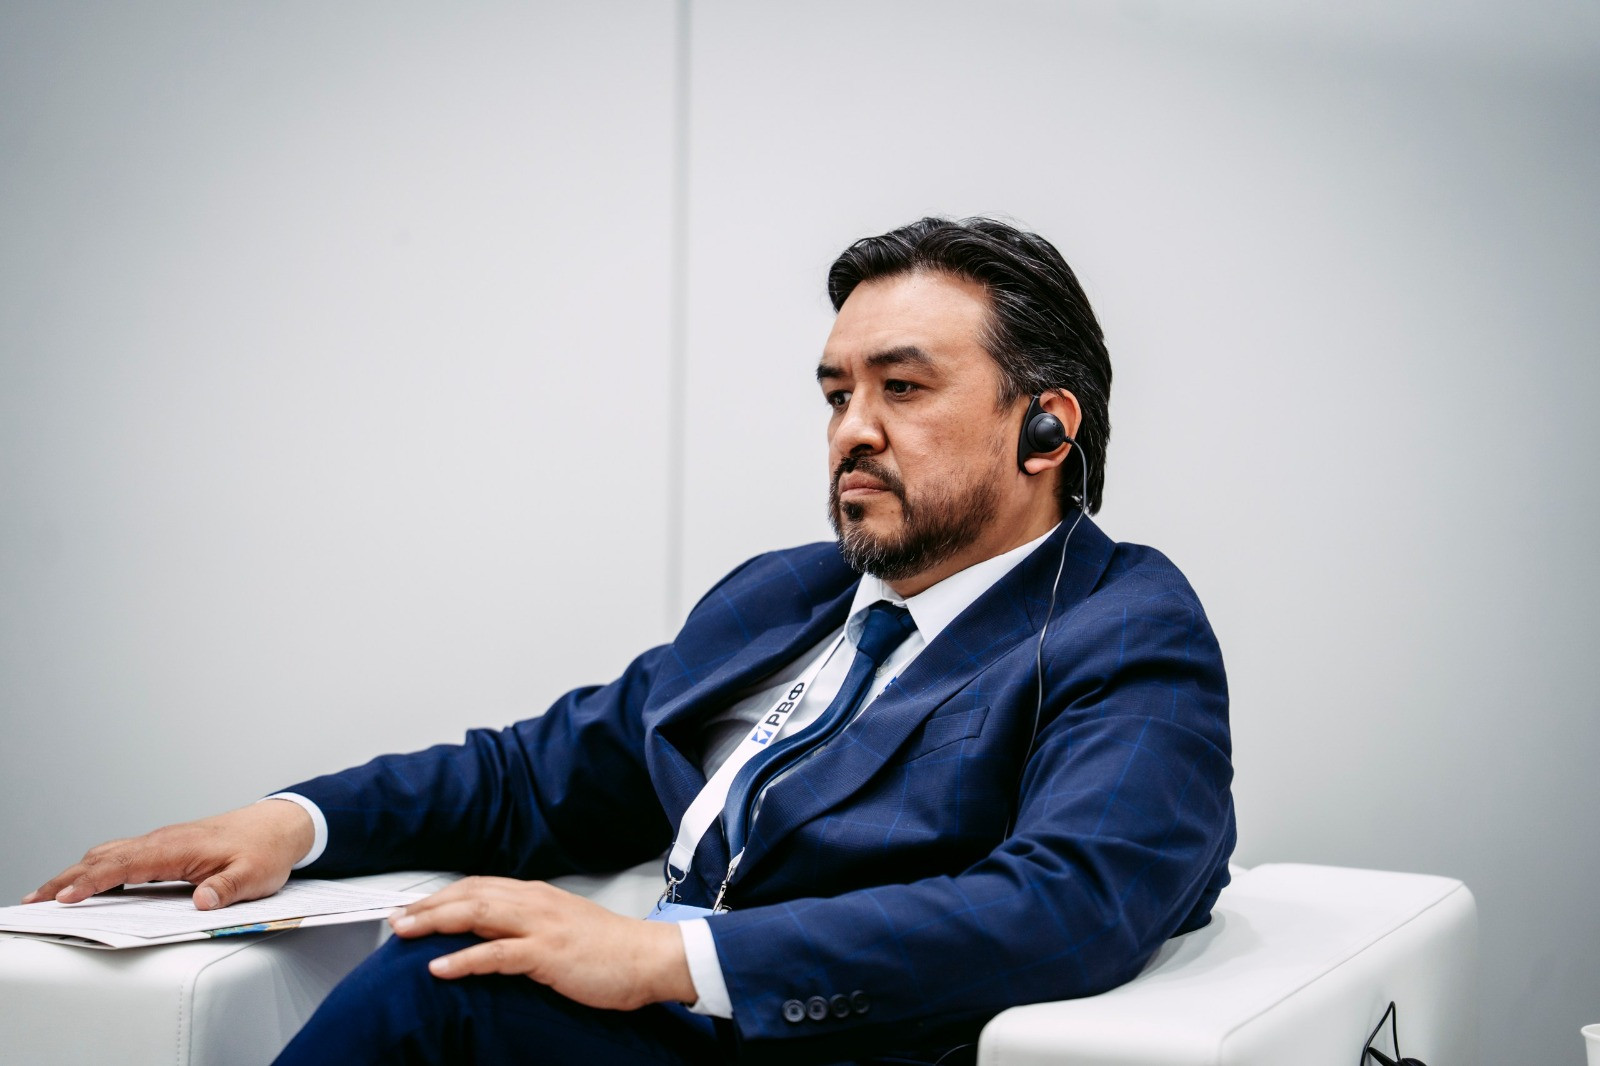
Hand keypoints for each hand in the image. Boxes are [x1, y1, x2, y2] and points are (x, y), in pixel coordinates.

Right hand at [23, 800, 313, 909]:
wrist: (279, 826)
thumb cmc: (265, 850)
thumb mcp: (254, 875)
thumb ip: (227, 888)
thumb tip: (203, 902)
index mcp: (177, 847)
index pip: (124, 865)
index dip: (92, 882)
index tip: (65, 899)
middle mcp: (163, 841)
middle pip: (103, 857)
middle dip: (66, 879)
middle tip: (34, 901)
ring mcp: (162, 842)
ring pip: (108, 853)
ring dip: (76, 872)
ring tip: (47, 895)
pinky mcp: (166, 848)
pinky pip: (122, 856)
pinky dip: (96, 868)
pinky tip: (86, 882)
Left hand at [388, 876, 695, 1011]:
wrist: (649, 957)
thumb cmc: (609, 949)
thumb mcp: (561, 927)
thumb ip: (528, 925)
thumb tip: (492, 935)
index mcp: (536, 895)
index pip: (478, 887)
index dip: (441, 897)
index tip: (413, 909)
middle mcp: (534, 902)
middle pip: (469, 895)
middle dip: (427, 906)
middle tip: (395, 919)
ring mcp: (540, 926)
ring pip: (476, 915)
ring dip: (435, 922)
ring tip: (404, 932)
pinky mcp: (547, 954)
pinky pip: (496, 954)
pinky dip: (463, 960)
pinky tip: (440, 967)